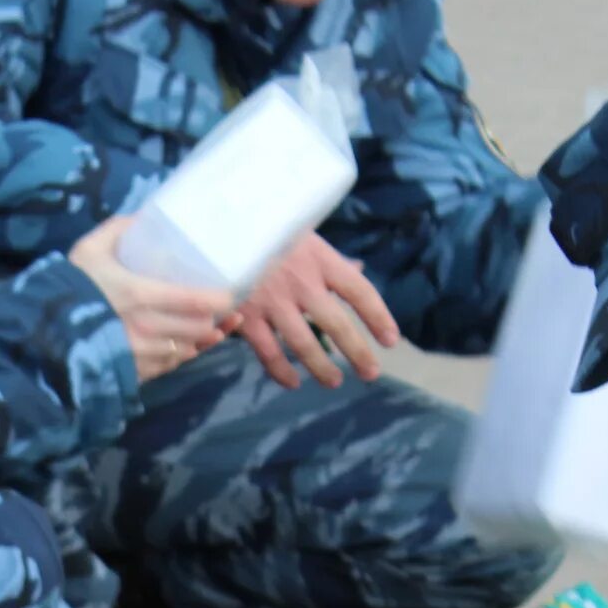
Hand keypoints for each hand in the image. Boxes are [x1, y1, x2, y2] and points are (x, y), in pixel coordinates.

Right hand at [70, 216, 235, 382]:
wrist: (41, 332)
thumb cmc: (68, 287)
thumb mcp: (89, 249)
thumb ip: (118, 229)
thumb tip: (142, 216)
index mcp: (140, 294)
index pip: (195, 300)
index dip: (220, 299)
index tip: (231, 294)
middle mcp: (145, 328)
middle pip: (197, 328)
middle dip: (215, 321)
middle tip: (224, 311)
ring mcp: (139, 354)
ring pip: (185, 350)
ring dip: (201, 342)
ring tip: (214, 331)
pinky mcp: (131, 372)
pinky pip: (166, 366)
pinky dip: (179, 357)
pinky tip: (186, 348)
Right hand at [228, 232, 399, 388]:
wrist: (216, 225)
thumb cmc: (264, 227)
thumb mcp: (301, 233)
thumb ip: (328, 258)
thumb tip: (356, 267)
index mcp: (320, 258)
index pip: (359, 291)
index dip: (378, 317)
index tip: (391, 340)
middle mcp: (301, 282)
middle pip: (337, 324)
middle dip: (358, 352)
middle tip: (371, 373)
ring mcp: (273, 301)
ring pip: (304, 345)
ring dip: (322, 368)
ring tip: (335, 381)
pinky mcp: (246, 317)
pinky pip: (268, 353)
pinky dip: (282, 372)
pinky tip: (293, 382)